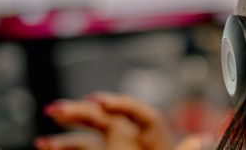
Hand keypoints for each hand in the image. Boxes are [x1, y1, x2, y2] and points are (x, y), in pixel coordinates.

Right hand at [34, 92, 174, 149]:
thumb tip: (200, 140)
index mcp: (157, 141)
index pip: (146, 116)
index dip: (124, 105)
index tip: (99, 101)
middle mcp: (136, 141)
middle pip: (110, 119)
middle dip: (85, 110)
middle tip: (58, 108)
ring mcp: (116, 148)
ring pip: (91, 131)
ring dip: (69, 122)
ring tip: (50, 114)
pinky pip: (82, 149)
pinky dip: (62, 146)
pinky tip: (44, 145)